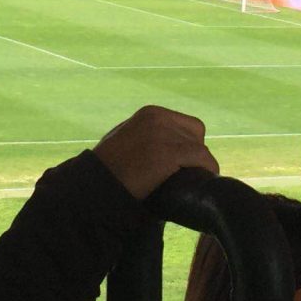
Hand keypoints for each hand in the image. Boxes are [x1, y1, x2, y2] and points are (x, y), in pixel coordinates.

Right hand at [94, 105, 218, 199]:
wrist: (94, 186)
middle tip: (185, 174)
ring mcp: (163, 135)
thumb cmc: (106, 171)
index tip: (183, 163)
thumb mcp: (125, 141)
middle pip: (196, 134)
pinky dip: (206, 170)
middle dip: (194, 154)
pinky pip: (201, 159)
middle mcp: (158, 118)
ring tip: (192, 181)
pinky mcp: (167, 153)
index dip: (189, 145)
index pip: (186, 125)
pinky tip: (201, 182)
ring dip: (199, 165)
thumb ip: (145, 137)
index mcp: (150, 114)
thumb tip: (167, 149)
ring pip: (200, 148)